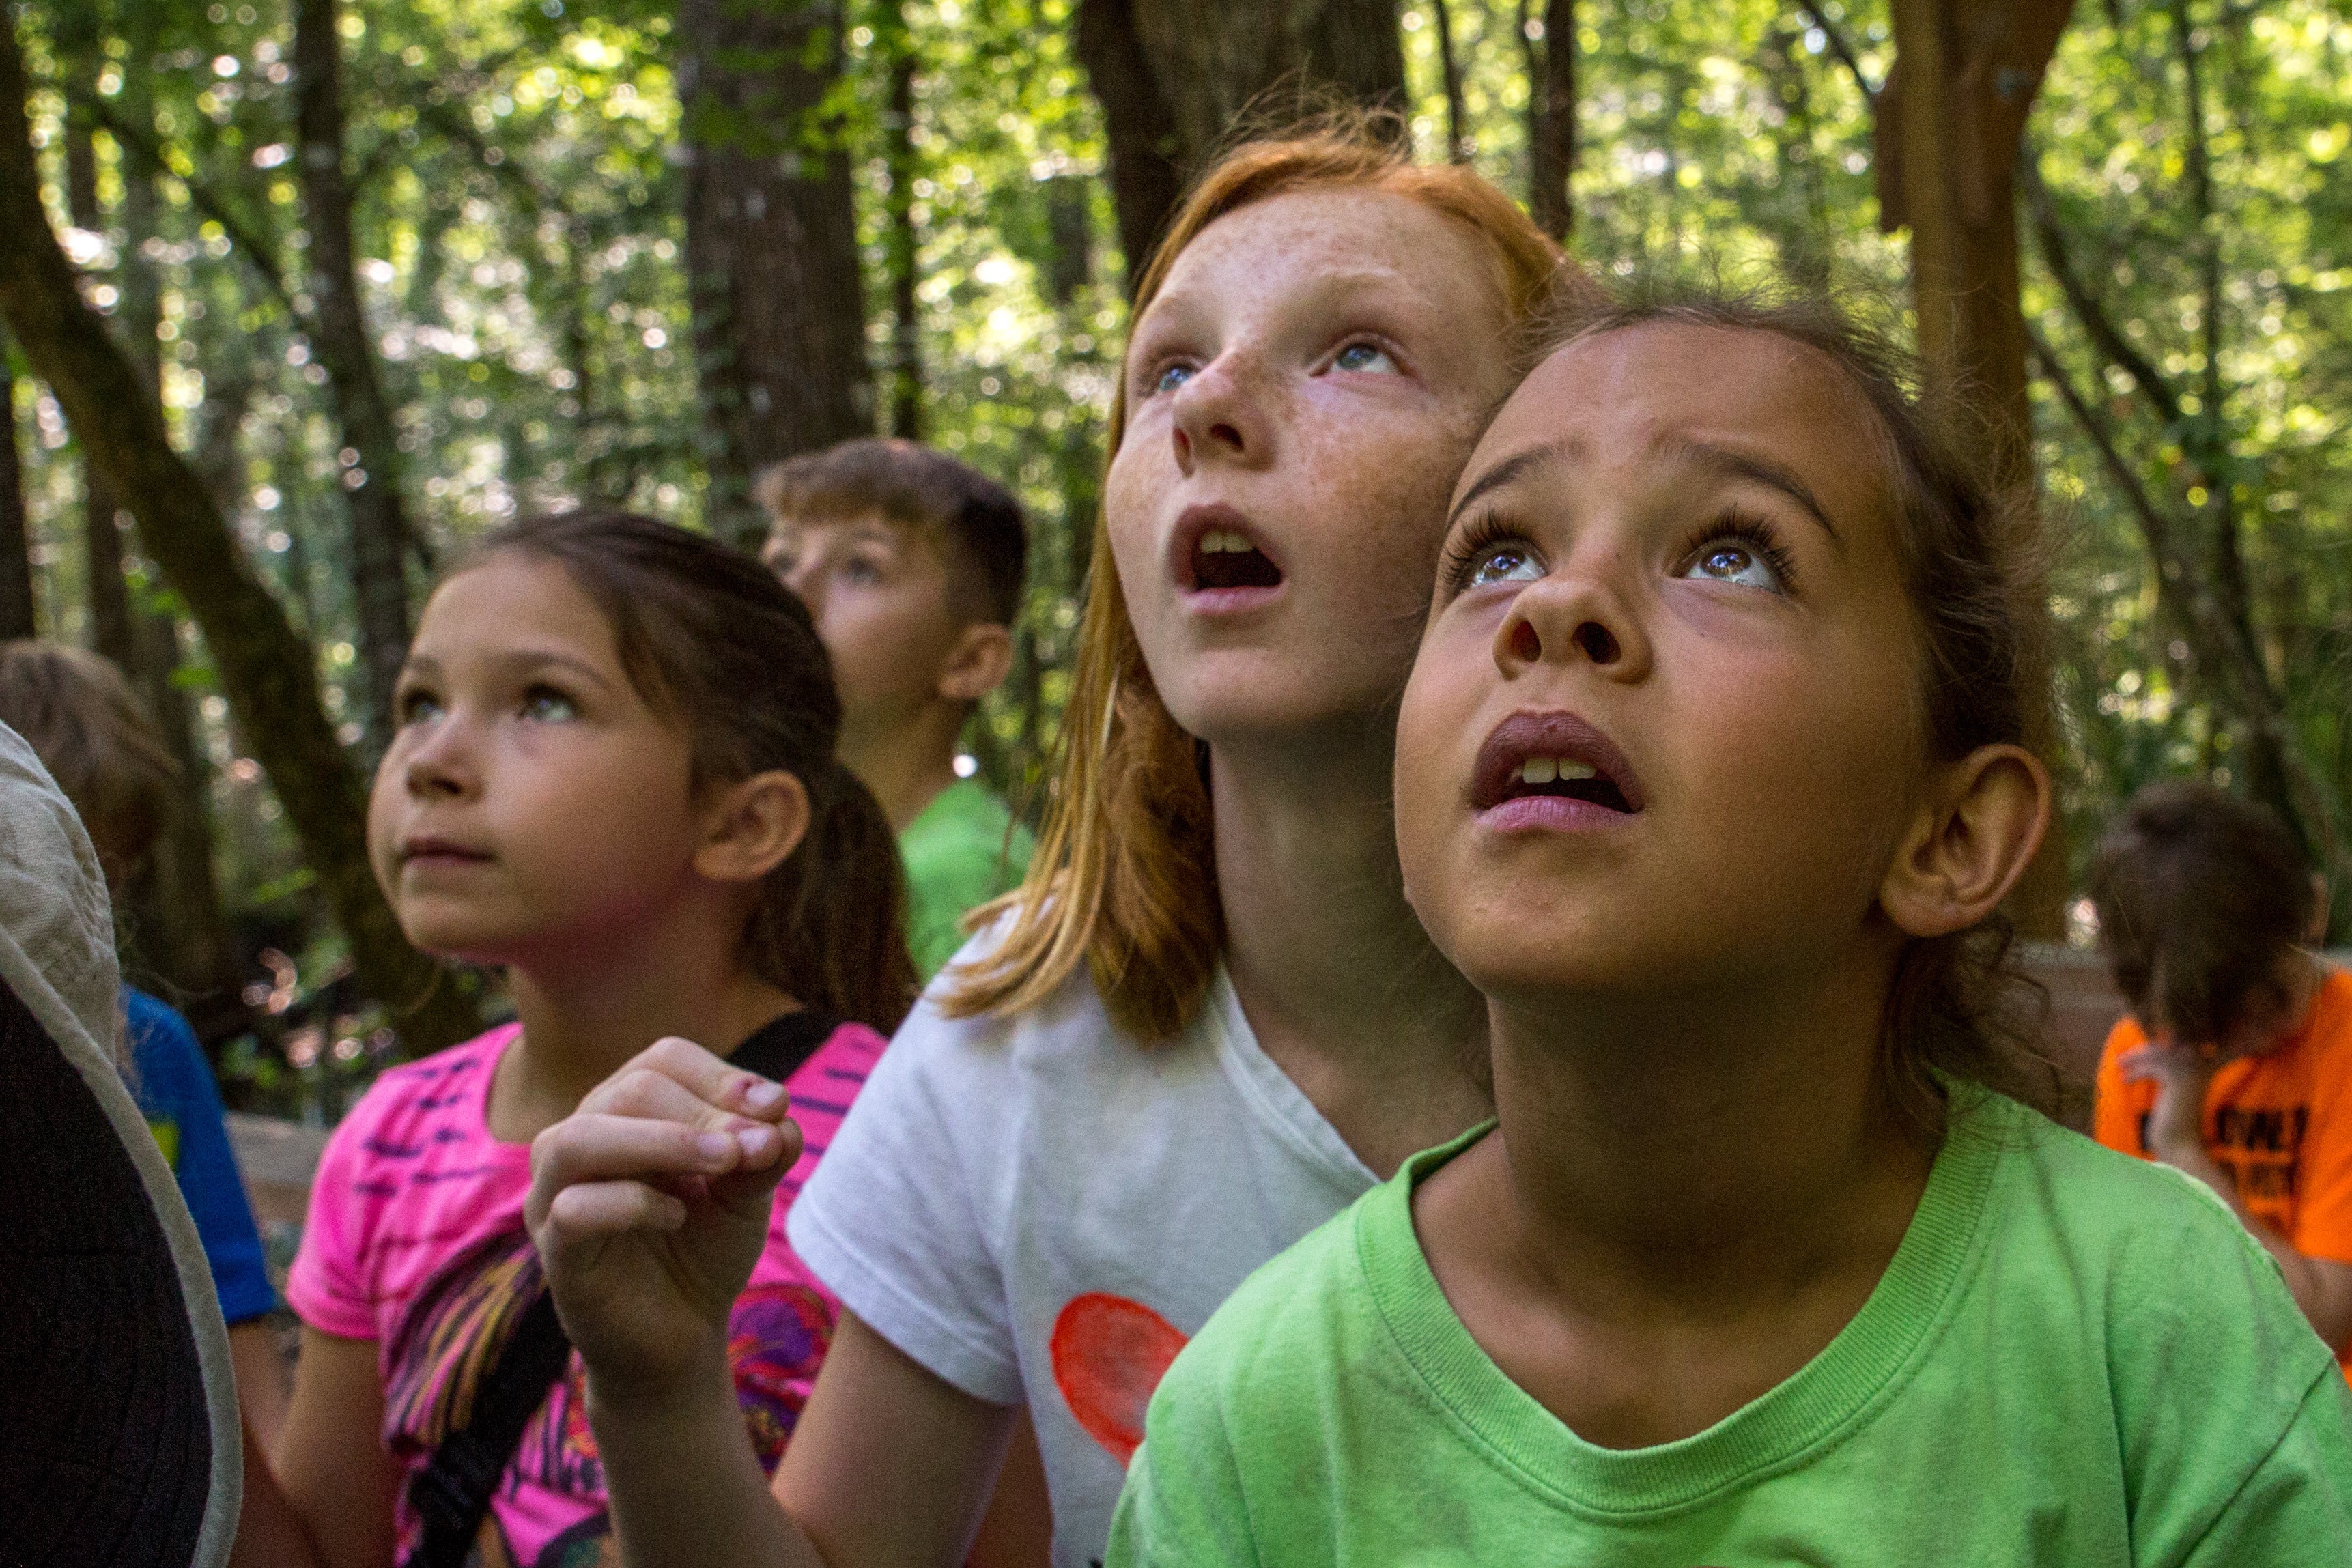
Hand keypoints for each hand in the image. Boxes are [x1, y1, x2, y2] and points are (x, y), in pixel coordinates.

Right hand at [526, 1036, 801, 1400]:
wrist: (682, 1335)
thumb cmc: (706, 1247)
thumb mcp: (747, 1191)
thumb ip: (764, 1151)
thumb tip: (780, 1118)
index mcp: (628, 1113)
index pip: (663, 1060)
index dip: (721, 1076)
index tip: (776, 1107)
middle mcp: (582, 1141)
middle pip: (629, 1089)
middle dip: (704, 1112)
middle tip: (756, 1146)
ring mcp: (556, 1196)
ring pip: (579, 1139)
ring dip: (664, 1141)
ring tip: (724, 1161)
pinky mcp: (554, 1251)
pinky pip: (572, 1209)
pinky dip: (632, 1203)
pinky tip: (675, 1216)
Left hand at [2117, 1038, 2220, 1163]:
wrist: (2181, 1144)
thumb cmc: (2173, 1121)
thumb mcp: (2170, 1094)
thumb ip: (2164, 1075)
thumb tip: (2146, 1056)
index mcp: (2201, 1070)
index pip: (2175, 1047)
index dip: (2153, 1048)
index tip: (2133, 1055)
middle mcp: (2199, 1068)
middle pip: (2165, 1048)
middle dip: (2141, 1052)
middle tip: (2121, 1059)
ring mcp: (2189, 1073)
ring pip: (2156, 1055)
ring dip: (2134, 1058)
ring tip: (2119, 1065)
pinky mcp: (2176, 1082)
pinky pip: (2149, 1069)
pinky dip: (2134, 1073)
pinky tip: (2124, 1080)